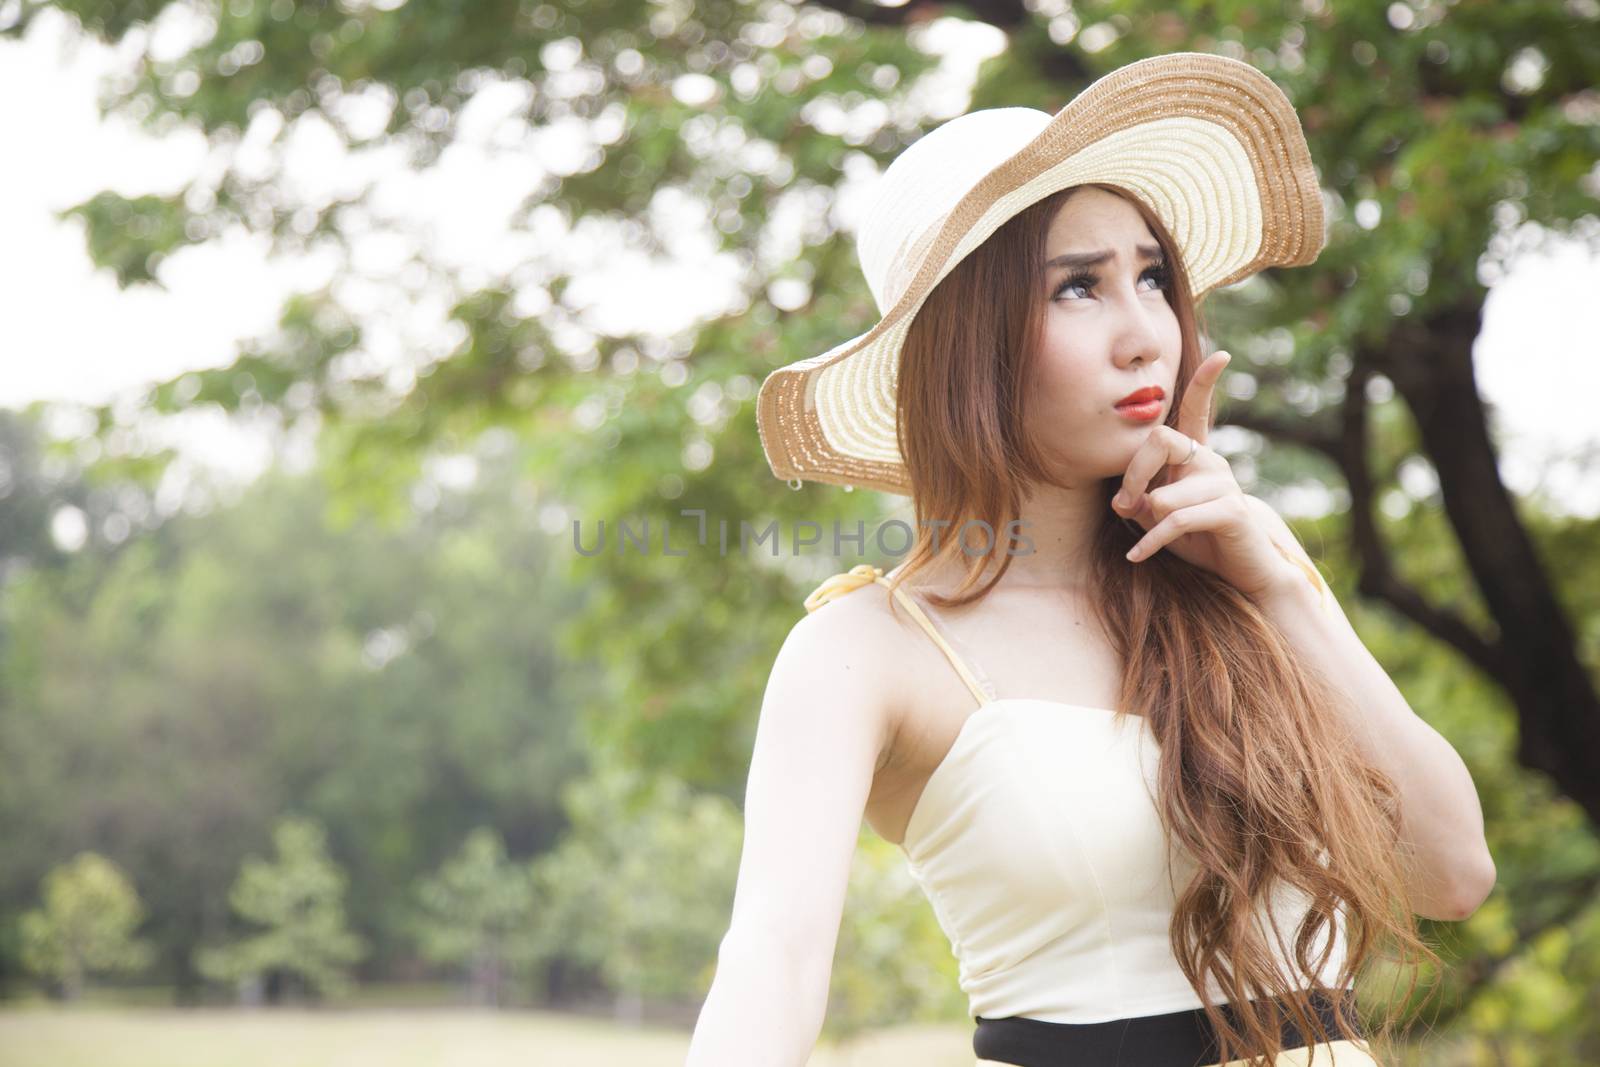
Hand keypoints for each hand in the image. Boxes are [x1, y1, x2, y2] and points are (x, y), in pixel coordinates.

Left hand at [1109, 350, 1301, 599]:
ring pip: (1162, 496)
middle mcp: (1212, 461)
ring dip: (1147, 523)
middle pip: (1159, 439)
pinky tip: (1136, 555)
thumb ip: (1139, 501)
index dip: (1205, 382)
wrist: (1240, 571)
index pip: (1197, 410)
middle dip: (1133, 474)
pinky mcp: (1230, 510)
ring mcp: (1224, 484)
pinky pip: (1175, 521)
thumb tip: (1122, 499)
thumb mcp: (1158, 517)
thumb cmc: (1196, 538)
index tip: (1222, 355)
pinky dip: (1150, 542)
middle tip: (1123, 503)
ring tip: (1150, 539)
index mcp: (1195, 456)